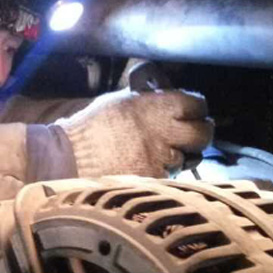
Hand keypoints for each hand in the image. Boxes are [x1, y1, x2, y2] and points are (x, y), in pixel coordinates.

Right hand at [55, 88, 213, 177]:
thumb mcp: (119, 101)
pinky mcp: (152, 179)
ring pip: (187, 159)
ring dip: (178, 156)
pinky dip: (161, 173)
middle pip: (202, 134)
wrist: (70, 157)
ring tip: (159, 154)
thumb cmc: (91, 127)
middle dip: (199, 134)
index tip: (193, 111)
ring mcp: (159, 158)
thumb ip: (147, 99)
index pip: (196, 104)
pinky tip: (145, 167)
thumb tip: (164, 94)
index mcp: (155, 106)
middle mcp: (162, 131)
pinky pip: (169, 176)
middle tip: (191, 135)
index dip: (196, 108)